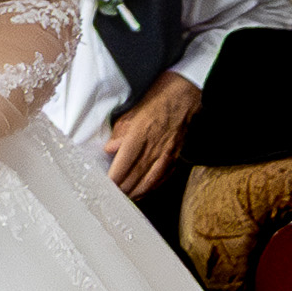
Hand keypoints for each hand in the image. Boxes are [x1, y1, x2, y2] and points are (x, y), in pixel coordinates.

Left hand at [99, 70, 200, 199]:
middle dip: (122, 189)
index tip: (105, 186)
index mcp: (140, 135)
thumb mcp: (133, 110)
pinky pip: (163, 177)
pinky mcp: (176, 155)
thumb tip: (110, 148)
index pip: (122, 165)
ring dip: (136, 192)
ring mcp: (167, 153)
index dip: (113, 179)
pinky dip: (152, 187)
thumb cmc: (160, 96)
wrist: (186, 92)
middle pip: (134, 177)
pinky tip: (145, 191)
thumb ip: (120, 132)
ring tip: (126, 197)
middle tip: (111, 195)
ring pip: (149, 181)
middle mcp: (154, 148)